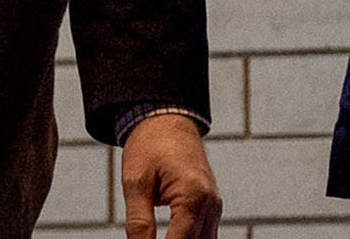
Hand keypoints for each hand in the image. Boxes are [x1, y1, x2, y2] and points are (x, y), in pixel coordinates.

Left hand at [122, 111, 219, 238]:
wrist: (168, 121)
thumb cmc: (150, 147)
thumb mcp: (135, 184)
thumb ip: (138, 224)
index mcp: (193, 194)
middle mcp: (211, 203)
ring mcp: (214, 206)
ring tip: (153, 236)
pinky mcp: (211, 207)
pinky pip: (204, 237)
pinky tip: (170, 238)